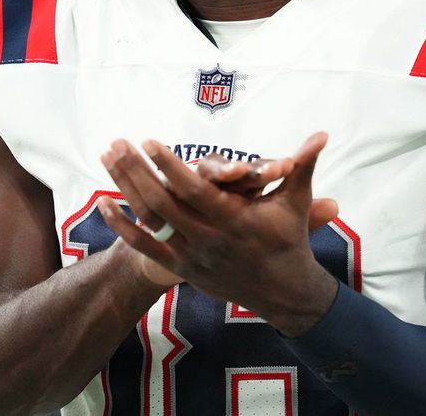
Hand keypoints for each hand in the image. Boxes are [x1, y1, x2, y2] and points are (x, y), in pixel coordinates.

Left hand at [98, 133, 338, 335]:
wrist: (282, 292)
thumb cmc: (288, 238)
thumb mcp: (296, 200)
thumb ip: (302, 164)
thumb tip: (322, 134)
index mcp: (234, 220)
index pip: (195, 191)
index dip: (170, 167)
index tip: (149, 142)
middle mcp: (208, 239)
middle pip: (163, 204)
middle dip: (137, 171)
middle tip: (117, 143)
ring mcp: (191, 256)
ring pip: (150, 222)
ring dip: (125, 189)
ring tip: (108, 159)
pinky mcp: (181, 268)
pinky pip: (145, 247)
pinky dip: (122, 227)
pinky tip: (103, 204)